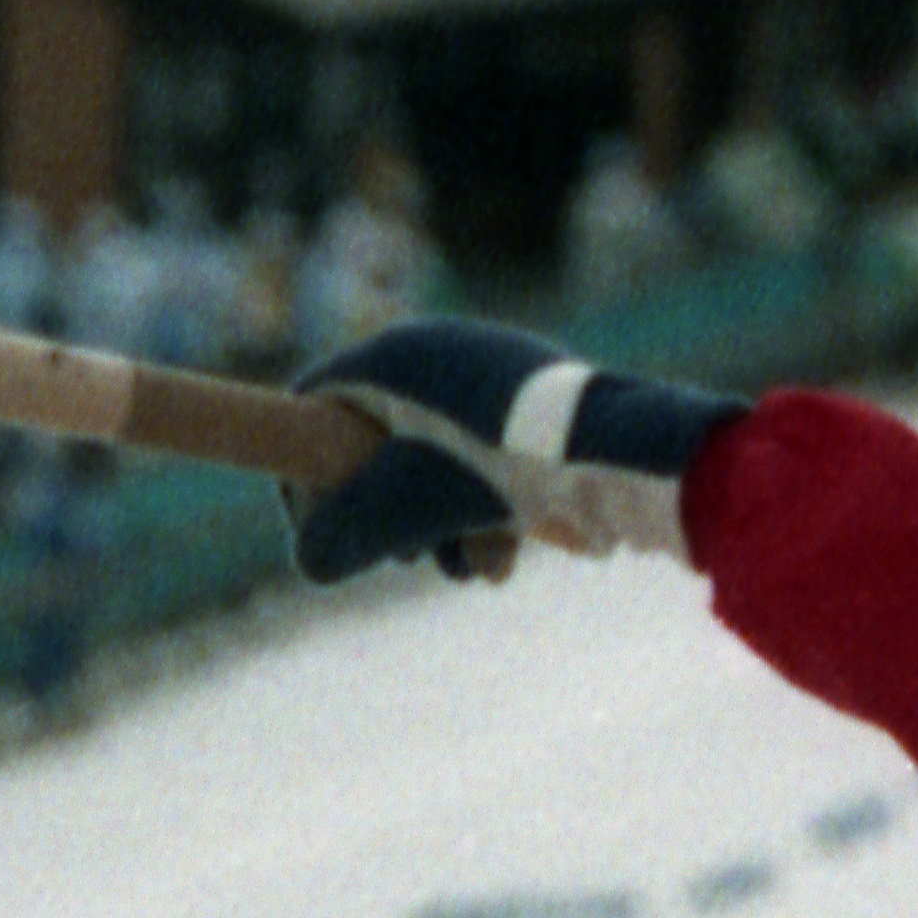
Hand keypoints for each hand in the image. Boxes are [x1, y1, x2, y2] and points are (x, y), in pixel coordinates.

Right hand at [300, 321, 739, 590]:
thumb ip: (335, 538)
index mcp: (396, 356)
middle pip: (378, 442)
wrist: (614, 458)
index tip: (318, 528)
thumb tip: (314, 558)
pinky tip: (510, 551)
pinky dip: (488, 509)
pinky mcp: (538, 408)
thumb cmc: (490, 476)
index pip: (316, 402)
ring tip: (478, 563)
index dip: (302, 471)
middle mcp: (441, 353)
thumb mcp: (395, 514)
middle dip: (391, 516)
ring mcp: (494, 377)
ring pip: (439, 463)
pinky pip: (488, 462)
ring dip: (445, 527)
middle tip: (405, 554)